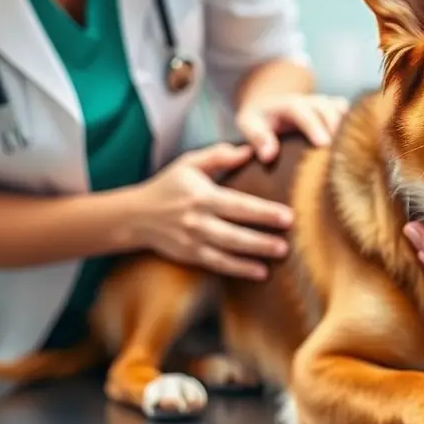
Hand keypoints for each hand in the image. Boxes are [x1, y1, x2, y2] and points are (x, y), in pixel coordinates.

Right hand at [130, 143, 294, 279]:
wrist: (135, 216)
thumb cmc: (168, 185)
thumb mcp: (189, 163)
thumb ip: (219, 156)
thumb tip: (249, 150)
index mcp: (202, 196)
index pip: (238, 205)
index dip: (263, 212)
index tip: (287, 216)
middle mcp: (198, 220)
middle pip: (235, 232)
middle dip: (262, 238)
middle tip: (287, 242)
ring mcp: (193, 240)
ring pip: (227, 251)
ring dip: (254, 255)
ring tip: (280, 254)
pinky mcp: (189, 255)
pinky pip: (217, 264)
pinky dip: (238, 270)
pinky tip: (260, 272)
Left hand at [236, 93, 349, 162]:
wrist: (269, 105)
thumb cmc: (257, 120)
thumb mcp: (248, 124)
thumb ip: (257, 137)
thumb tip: (268, 155)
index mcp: (288, 103)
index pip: (302, 112)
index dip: (314, 127)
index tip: (323, 144)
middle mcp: (310, 101)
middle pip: (327, 109)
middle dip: (335, 127)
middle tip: (342, 152)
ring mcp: (325, 104)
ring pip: (341, 110)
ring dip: (347, 127)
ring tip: (354, 150)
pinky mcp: (335, 110)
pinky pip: (349, 114)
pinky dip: (355, 125)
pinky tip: (360, 145)